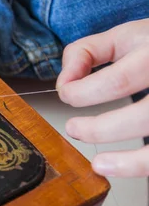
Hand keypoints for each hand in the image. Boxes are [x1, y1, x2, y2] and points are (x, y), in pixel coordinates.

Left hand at [57, 18, 148, 176]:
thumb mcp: (128, 37)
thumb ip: (87, 53)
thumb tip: (65, 81)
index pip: (118, 81)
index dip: (83, 93)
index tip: (67, 96)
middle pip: (144, 115)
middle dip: (100, 129)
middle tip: (74, 129)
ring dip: (130, 162)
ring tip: (99, 164)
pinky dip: (144, 165)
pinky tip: (125, 167)